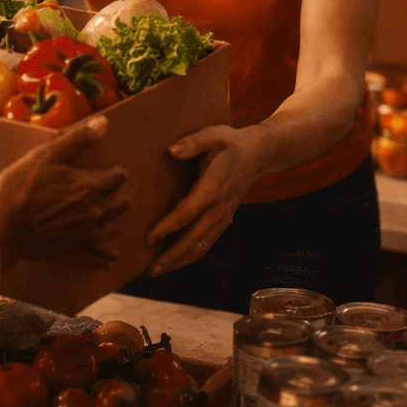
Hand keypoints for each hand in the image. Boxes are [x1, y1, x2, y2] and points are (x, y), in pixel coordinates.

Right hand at [0, 115, 129, 270]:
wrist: (3, 227)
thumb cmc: (22, 187)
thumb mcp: (47, 155)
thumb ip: (78, 140)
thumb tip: (104, 123)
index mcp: (89, 187)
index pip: (116, 178)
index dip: (117, 173)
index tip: (117, 172)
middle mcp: (93, 212)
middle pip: (118, 205)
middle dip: (120, 197)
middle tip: (121, 194)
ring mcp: (84, 234)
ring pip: (110, 228)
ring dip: (115, 221)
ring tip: (115, 217)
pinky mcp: (72, 250)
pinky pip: (97, 255)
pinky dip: (106, 256)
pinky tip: (110, 259)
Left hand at [144, 124, 265, 276]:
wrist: (259, 154)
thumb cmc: (231, 142)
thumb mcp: (213, 134)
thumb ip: (192, 143)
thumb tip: (171, 151)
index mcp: (213, 188)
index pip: (187, 213)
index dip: (167, 228)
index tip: (148, 239)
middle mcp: (219, 208)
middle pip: (193, 239)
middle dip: (171, 256)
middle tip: (150, 270)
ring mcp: (223, 216)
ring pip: (201, 246)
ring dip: (180, 261)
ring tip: (157, 271)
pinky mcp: (224, 219)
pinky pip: (207, 242)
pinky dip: (191, 255)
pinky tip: (176, 261)